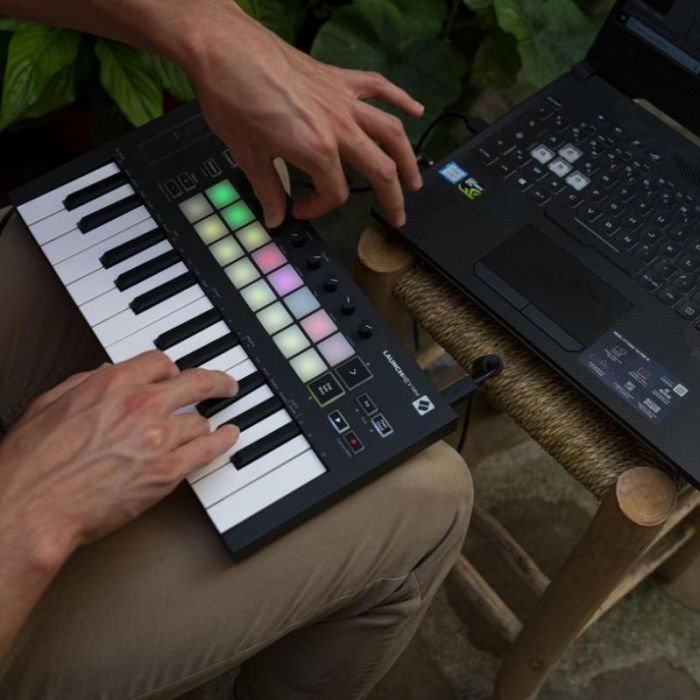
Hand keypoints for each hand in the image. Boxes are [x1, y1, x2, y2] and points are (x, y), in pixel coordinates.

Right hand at [0, 352, 237, 567]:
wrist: (33, 507)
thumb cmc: (33, 463)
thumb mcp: (51, 404)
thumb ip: (85, 384)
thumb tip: (107, 374)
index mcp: (112, 384)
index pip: (159, 363)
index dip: (170, 369)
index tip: (176, 375)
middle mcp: (141, 405)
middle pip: (195, 382)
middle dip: (215, 382)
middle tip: (224, 385)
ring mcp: (158, 438)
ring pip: (199, 420)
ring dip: (203, 423)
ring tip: (212, 424)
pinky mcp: (166, 471)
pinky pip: (208, 449)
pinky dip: (223, 441)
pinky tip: (228, 437)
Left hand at [188, 7, 423, 228]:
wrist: (224, 48)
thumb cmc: (231, 99)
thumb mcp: (248, 154)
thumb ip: (268, 190)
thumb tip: (275, 216)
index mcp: (317, 150)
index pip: (333, 193)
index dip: (318, 208)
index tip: (299, 208)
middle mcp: (339, 127)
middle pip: (380, 170)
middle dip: (393, 199)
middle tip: (398, 218)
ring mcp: (344, 100)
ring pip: (390, 132)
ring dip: (408, 159)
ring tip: (416, 180)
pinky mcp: (340, 78)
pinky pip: (380, 88)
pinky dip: (400, 99)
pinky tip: (416, 111)